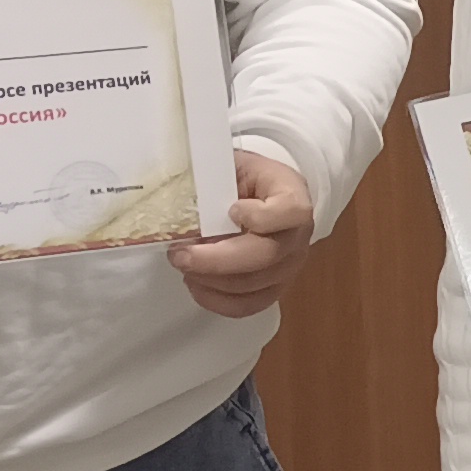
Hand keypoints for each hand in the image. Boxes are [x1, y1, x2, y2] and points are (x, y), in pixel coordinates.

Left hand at [168, 148, 316, 318]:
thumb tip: (173, 195)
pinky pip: (249, 305)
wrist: (262, 194)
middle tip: (180, 254)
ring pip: (253, 285)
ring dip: (209, 279)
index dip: (261, 216)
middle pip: (266, 256)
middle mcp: (298, 235)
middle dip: (215, 260)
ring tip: (183, 263)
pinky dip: (216, 301)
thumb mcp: (229, 164)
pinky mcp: (275, 287)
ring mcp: (289, 265)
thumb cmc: (243, 178)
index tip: (231, 209)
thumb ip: (209, 177)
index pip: (292, 212)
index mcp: (292, 195)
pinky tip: (196, 284)